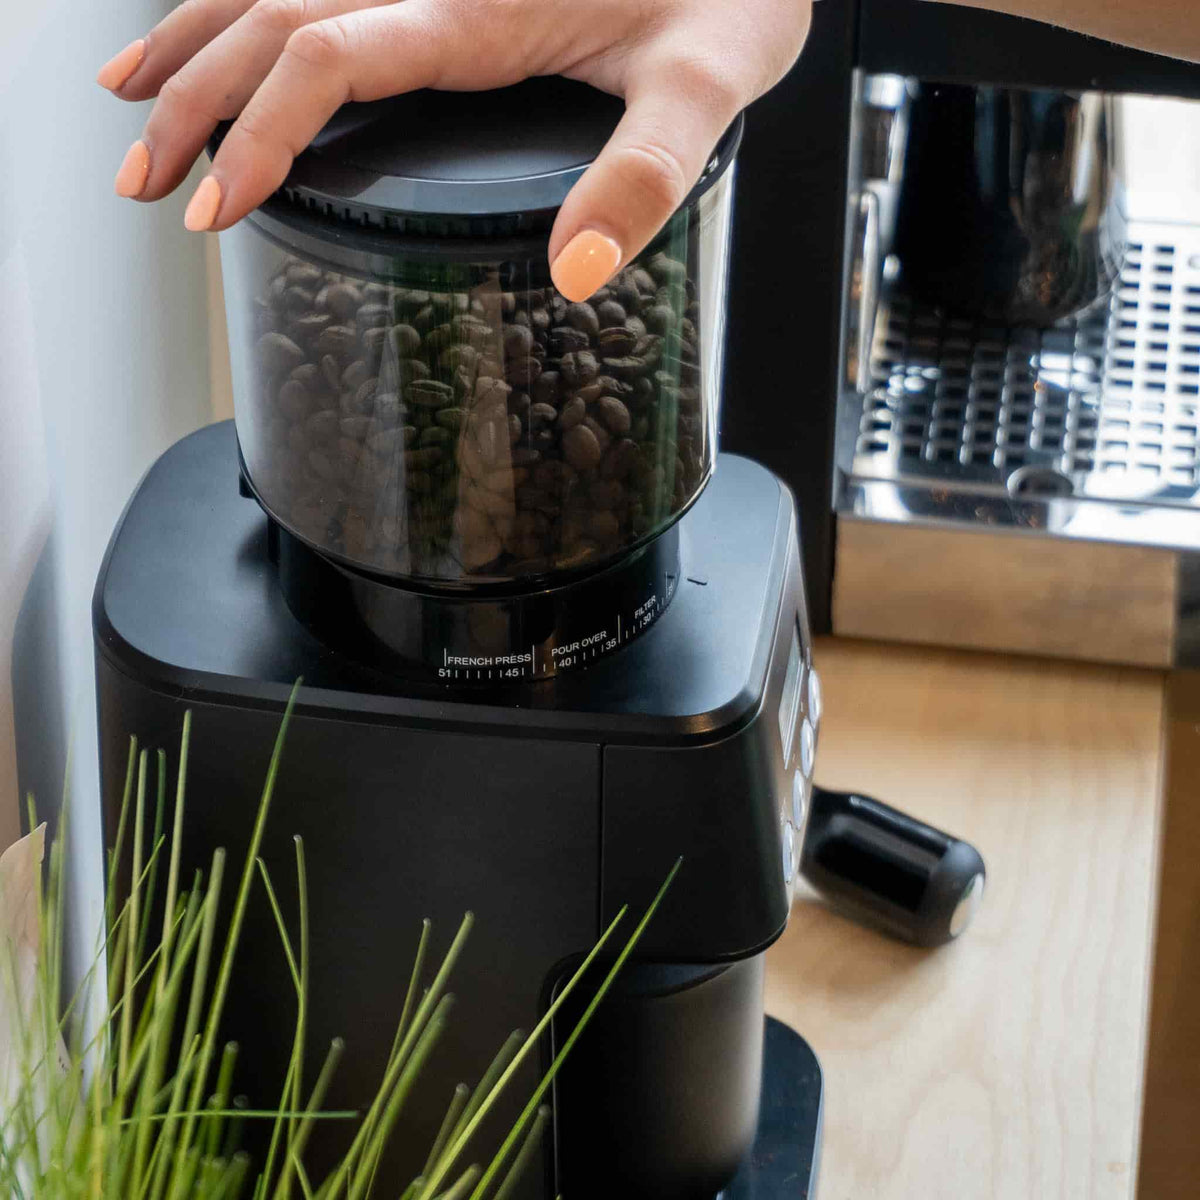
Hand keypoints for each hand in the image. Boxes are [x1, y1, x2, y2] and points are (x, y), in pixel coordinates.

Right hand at [98, 0, 811, 299]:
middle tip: (142, 179)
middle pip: (271, 14)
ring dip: (194, 38)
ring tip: (130, 94)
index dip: (258, 131)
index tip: (213, 205)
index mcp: (480, 4)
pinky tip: (225, 26)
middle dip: (193, 98)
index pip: (327, 56)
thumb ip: (643, 175)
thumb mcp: (707, 87)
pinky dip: (250, 4)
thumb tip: (576, 273)